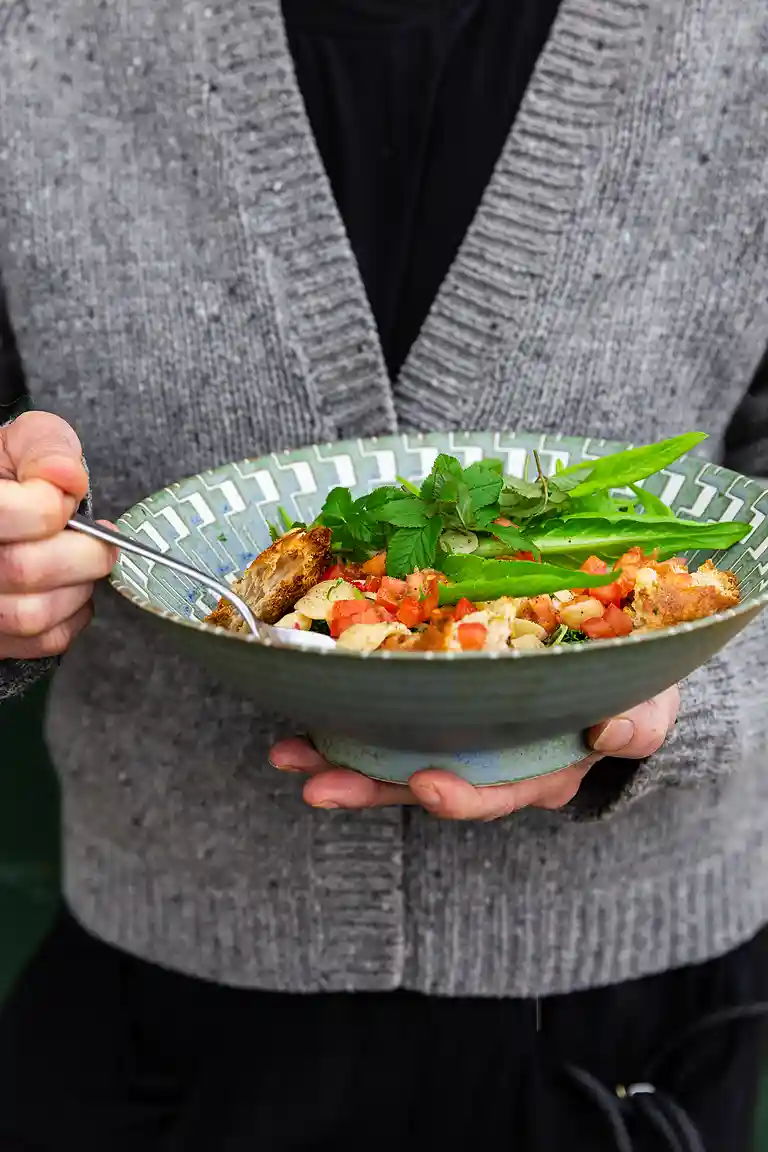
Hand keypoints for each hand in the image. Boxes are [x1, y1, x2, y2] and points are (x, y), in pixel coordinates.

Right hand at [0, 411, 115, 658]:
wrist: (3, 510)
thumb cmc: (10, 476)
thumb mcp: (23, 441)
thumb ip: (46, 447)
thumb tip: (67, 477)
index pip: (15, 514)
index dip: (52, 505)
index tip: (65, 497)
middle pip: (26, 569)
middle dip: (83, 552)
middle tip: (96, 539)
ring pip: (34, 615)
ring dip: (78, 588)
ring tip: (80, 563)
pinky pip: (44, 641)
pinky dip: (73, 617)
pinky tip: (70, 589)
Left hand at [269, 687, 679, 820]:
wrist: (612, 671)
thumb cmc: (631, 695)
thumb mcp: (647, 708)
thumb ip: (636, 725)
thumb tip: (609, 732)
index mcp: (539, 773)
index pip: (496, 794)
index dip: (462, 796)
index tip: (426, 785)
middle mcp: (488, 766)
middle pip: (422, 787)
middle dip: (368, 788)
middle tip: (317, 784)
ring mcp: (456, 741)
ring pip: (391, 761)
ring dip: (338, 761)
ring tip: (289, 755)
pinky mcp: (434, 710)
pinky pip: (387, 723)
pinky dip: (347, 721)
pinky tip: (307, 715)